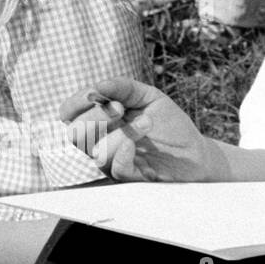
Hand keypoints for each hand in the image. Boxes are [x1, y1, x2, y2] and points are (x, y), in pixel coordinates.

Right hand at [60, 77, 221, 182]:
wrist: (195, 151)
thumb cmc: (168, 123)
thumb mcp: (147, 96)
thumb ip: (122, 87)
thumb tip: (98, 86)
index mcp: (99, 121)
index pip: (68, 114)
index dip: (75, 104)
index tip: (95, 94)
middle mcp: (100, 142)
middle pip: (75, 134)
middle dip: (96, 117)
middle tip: (120, 107)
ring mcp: (113, 161)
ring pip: (96, 151)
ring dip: (120, 132)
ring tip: (147, 122)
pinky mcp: (131, 178)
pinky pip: (115, 169)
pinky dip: (123, 152)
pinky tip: (137, 140)